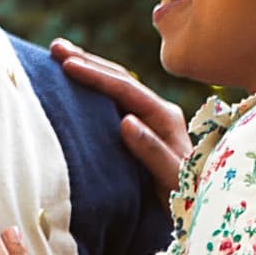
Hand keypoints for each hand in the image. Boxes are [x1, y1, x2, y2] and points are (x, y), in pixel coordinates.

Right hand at [50, 38, 184, 195]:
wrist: (200, 206)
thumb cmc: (188, 197)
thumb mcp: (172, 178)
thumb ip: (152, 150)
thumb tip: (126, 121)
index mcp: (164, 117)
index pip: (125, 89)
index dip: (95, 75)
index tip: (67, 65)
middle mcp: (158, 111)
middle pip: (119, 78)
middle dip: (87, 61)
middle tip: (56, 48)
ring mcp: (150, 118)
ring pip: (116, 85)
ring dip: (90, 68)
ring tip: (62, 56)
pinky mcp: (142, 128)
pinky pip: (115, 101)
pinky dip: (95, 88)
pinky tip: (78, 84)